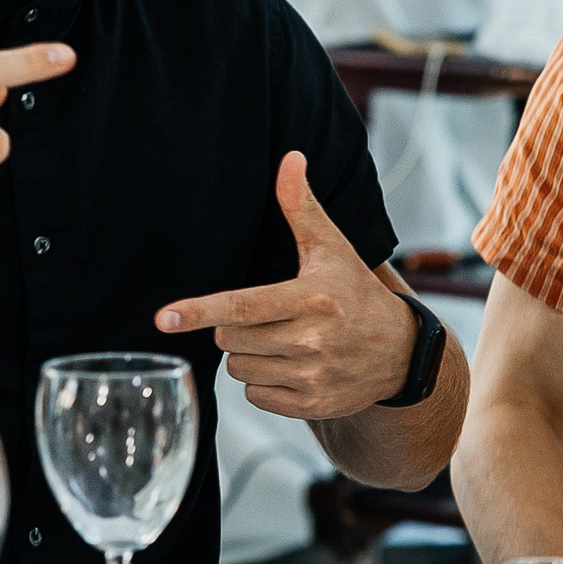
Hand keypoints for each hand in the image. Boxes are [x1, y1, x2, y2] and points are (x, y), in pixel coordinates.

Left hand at [156, 151, 416, 418]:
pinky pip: (255, 397)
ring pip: (239, 369)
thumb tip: (290, 158)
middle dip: (232, 327)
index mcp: (311, 298)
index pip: (243, 306)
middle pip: (231, 339)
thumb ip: (302, 206)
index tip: (164, 318)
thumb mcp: (331, 248)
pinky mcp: (312, 405)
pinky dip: (263, 384)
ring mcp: (312, 376)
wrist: (399, 352)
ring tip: (280, 341)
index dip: (200, 310)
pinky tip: (290, 366)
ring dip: (247, 355)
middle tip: (264, 317)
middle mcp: (312, 340)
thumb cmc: (354, 292)